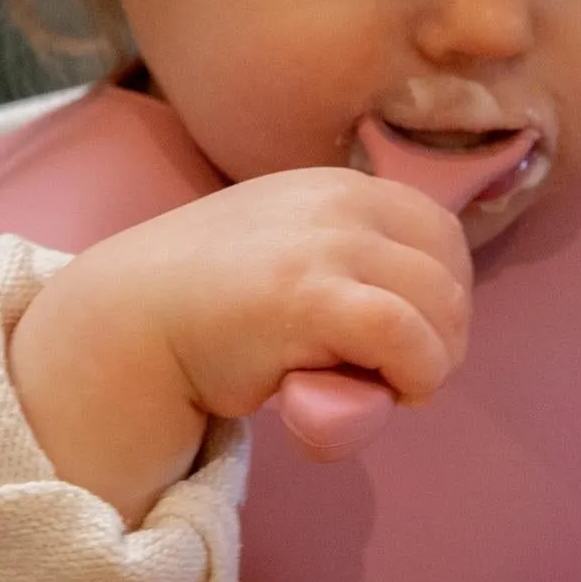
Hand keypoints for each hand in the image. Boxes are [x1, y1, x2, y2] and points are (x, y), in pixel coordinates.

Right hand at [9, 168, 472, 524]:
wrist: (130, 323)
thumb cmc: (216, 307)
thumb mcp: (295, 254)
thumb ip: (354, 262)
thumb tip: (424, 318)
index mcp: (343, 186)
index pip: (442, 234)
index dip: (444, 296)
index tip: (411, 338)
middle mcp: (341, 200)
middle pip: (450, 273)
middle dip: (441, 334)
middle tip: (394, 373)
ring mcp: (328, 244)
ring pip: (441, 307)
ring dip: (429, 361)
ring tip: (377, 385)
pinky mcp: (313, 296)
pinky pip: (408, 339)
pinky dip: (415, 375)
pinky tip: (383, 395)